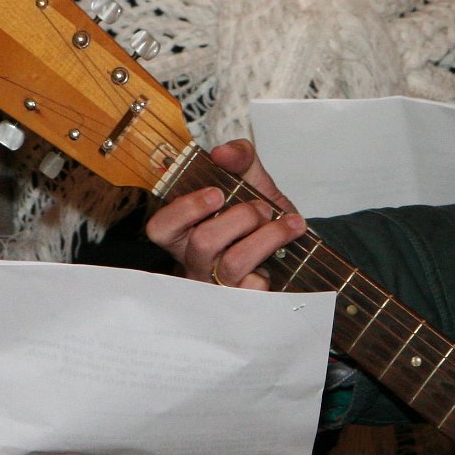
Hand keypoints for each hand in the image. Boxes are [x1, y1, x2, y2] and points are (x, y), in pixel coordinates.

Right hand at [145, 139, 304, 289]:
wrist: (293, 245)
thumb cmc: (261, 217)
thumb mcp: (252, 181)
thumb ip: (240, 159)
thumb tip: (223, 152)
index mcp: (186, 231)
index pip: (161, 228)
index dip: (185, 211)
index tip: (217, 193)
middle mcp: (196, 261)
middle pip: (202, 242)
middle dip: (241, 218)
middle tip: (260, 209)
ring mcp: (217, 286)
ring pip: (232, 263)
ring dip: (266, 237)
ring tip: (284, 225)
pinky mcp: (242, 302)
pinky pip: (253, 289)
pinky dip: (272, 268)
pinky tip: (279, 259)